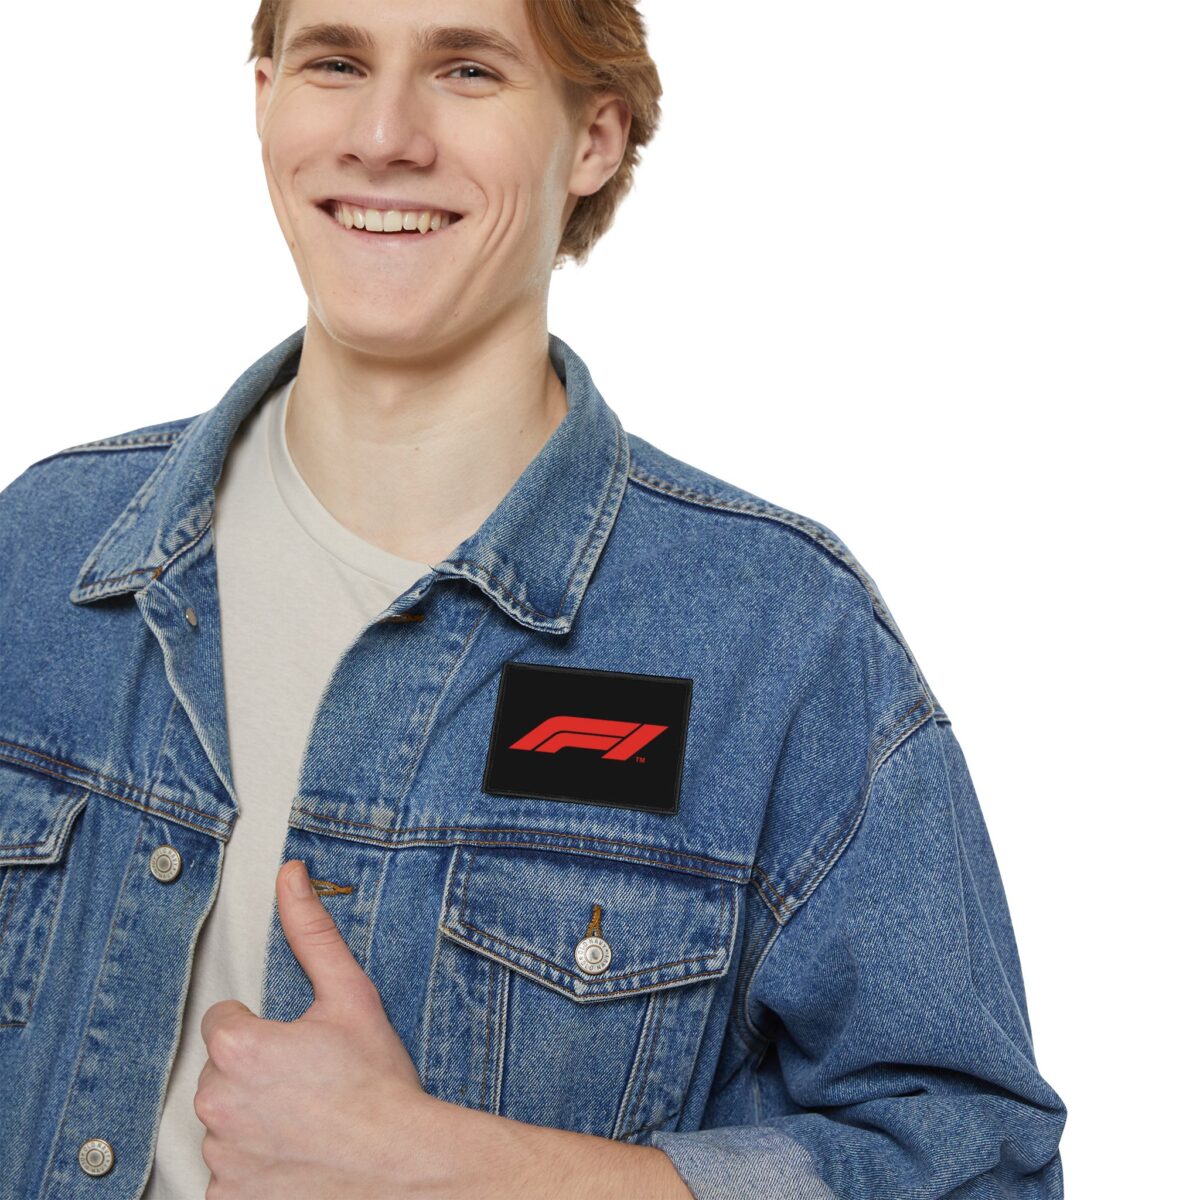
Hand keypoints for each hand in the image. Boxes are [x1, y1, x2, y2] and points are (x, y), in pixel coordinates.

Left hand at [195, 859, 435, 1197]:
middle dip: (255, 1074)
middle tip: (308, 1081)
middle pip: (221, 1074)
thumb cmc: (377, 1084)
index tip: (296, 1044)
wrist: (401, 1165)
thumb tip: (291, 876)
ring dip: (254, 1120)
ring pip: (226, 1124)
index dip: (262, 1029)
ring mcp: (222, 1159)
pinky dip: (255, 1167)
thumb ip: (311, 931)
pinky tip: (296, 1156)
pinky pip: (229, 1176)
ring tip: (307, 1120)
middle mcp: (218, 1105)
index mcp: (238, 1049)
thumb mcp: (350, 994)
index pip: (223, 1023)